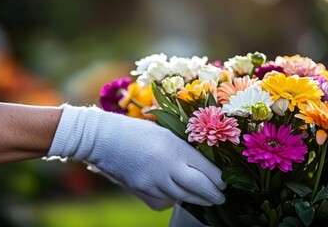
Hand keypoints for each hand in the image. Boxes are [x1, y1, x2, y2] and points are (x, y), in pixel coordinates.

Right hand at [46, 105, 225, 205]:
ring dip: (196, 198)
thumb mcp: (165, 132)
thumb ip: (184, 149)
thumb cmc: (135, 129)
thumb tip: (205, 163)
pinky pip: (166, 198)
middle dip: (213, 195)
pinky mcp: (142, 190)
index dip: (219, 179)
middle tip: (221, 196)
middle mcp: (167, 168)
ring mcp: (153, 182)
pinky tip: (181, 193)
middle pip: (199, 189)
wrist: (102, 139)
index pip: (206, 171)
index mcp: (175, 148)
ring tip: (206, 198)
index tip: (225, 181)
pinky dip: (176, 196)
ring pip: (183, 197)